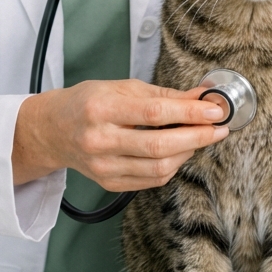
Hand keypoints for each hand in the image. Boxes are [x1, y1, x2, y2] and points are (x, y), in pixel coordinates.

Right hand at [12, 79, 229, 189]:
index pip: (154, 112)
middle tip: (218, 128)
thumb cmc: (86, 103)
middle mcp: (99, 141)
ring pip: (159, 167)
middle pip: (159, 145)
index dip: (189, 113)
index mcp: (100, 109)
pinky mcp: (109, 183)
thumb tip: (199, 98)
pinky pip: (151, 180)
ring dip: (188, 153)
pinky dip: (172, 166)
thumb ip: (161, 94)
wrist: (52, 130)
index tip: (215, 110)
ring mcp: (103, 167)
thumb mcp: (119, 87)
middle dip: (197, 137)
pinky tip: (179, 152)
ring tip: (200, 138)